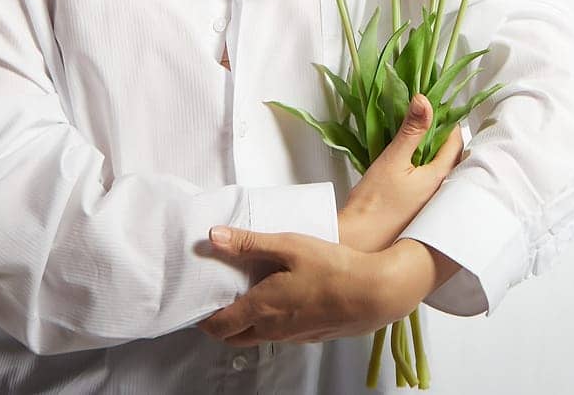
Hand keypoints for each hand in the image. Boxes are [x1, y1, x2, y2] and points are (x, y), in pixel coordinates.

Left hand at [196, 227, 400, 345]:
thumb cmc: (333, 268)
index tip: (199, 307)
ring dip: (248, 324)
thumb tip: (214, 236)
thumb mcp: (289, 245)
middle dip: (222, 325)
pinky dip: (272, 323)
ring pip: (258, 337)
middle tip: (220, 304)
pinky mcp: (310, 337)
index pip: (219, 326)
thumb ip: (249, 242)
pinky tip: (285, 301)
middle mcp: (273, 328)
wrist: (374, 294)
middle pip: (234, 338)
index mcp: (261, 308)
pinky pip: (282, 334)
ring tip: (251, 298)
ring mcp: (293, 336)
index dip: (204, 320)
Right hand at [337, 94, 464, 252]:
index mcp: (440, 178)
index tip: (435, 109)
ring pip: (439, 169)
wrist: (359, 239)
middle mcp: (442, 192)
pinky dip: (422, 167)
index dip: (447, 121)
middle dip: (441, 136)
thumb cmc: (374, 204)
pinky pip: (428, 181)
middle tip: (425, 121)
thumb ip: (411, 130)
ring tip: (415, 139)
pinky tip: (406, 164)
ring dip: (431, 152)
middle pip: (451, 156)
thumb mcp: (393, 158)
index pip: (456, 142)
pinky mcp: (419, 208)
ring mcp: (432, 203)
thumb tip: (424, 101)